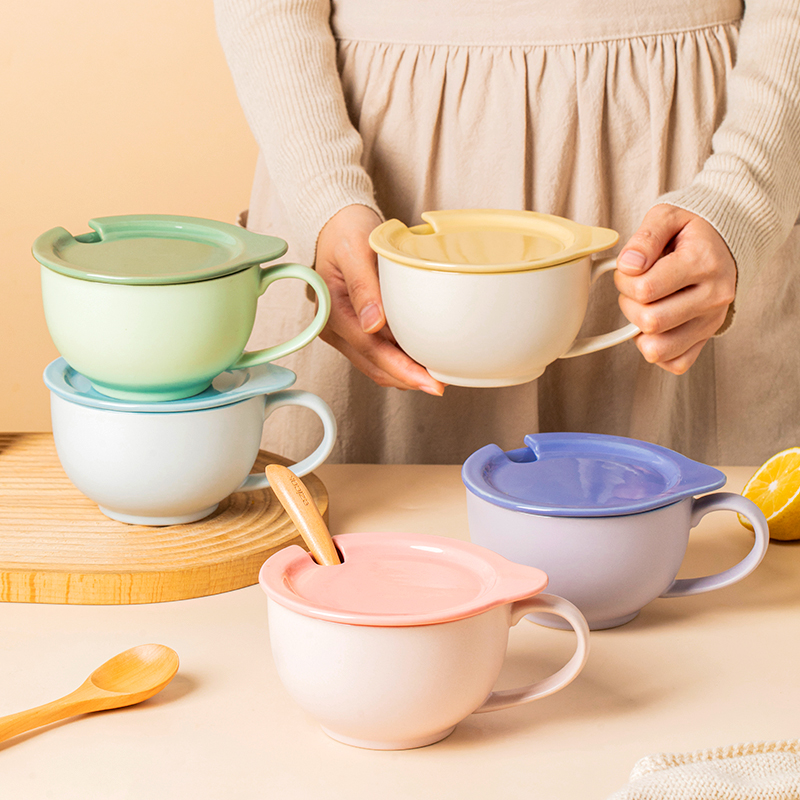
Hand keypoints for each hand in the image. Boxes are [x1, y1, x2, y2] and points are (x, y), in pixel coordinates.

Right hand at [314, 205, 445, 394]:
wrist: (336, 223)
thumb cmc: (345, 231)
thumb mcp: (356, 250)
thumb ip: (363, 287)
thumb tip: (373, 324)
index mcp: (331, 311)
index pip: (371, 349)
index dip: (401, 369)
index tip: (428, 380)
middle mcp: (334, 327)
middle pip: (374, 365)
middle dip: (407, 378)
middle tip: (441, 383)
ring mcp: (344, 331)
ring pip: (376, 365)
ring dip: (404, 373)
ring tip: (436, 375)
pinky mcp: (355, 329)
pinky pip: (378, 353)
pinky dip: (400, 361)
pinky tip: (421, 359)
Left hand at [614, 204, 736, 374]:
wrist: (724, 242)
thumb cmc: (690, 232)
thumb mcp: (666, 217)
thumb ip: (645, 237)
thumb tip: (629, 266)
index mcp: (703, 262)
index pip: (644, 290)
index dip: (624, 281)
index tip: (628, 270)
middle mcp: (713, 296)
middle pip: (650, 321)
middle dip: (628, 304)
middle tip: (634, 288)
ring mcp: (712, 321)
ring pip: (659, 349)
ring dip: (639, 331)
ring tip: (644, 307)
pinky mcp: (708, 337)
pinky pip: (675, 363)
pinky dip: (656, 350)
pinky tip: (656, 326)